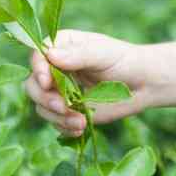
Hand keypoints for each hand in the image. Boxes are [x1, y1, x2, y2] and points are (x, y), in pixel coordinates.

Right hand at [25, 29, 152, 135]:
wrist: (142, 85)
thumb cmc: (124, 61)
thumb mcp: (103, 54)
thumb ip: (78, 55)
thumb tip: (50, 56)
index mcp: (61, 47)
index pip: (38, 56)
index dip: (38, 69)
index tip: (46, 81)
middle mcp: (55, 70)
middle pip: (33, 85)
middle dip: (44, 98)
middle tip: (62, 107)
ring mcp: (60, 92)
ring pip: (42, 107)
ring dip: (57, 117)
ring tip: (80, 122)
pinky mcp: (68, 111)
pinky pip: (56, 122)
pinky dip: (65, 128)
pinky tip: (80, 128)